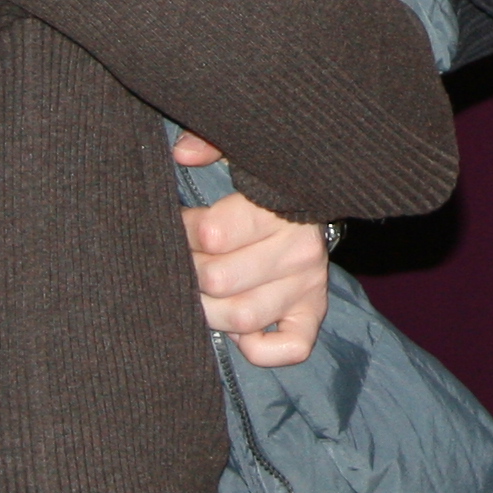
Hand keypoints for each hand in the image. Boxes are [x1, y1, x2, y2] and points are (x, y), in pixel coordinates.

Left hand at [173, 131, 331, 368]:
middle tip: (181, 265)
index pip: (212, 235)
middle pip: (219, 280)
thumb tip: (182, 154)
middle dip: (187, 275)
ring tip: (199, 296)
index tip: (177, 226)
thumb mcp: (244, 153)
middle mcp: (301, 249)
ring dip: (209, 313)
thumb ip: (212, 143)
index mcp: (282, 208)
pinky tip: (240, 331)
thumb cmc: (265, 182)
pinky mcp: (314, 313)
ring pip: (243, 317)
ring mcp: (310, 285)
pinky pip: (290, 347)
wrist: (315, 202)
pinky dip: (260, 349)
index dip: (181, 234)